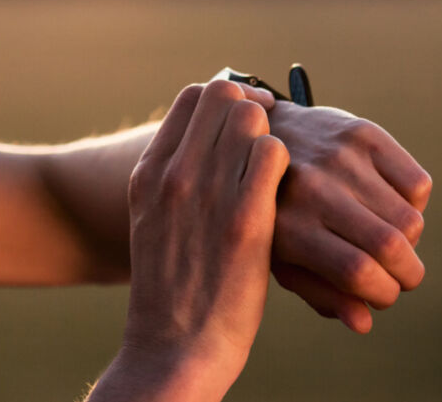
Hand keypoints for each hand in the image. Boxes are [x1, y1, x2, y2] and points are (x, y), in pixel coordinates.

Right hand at [120, 79, 288, 396]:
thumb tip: (201, 152)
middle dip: (253, 108)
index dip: (225, 99)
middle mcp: (174, 172)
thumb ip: (173, 182)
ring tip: (282, 168)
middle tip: (273, 134)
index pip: (191, 97)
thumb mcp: (153, 222)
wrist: (174, 345)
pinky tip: (292, 190)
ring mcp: (207, 192)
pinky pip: (273, 155)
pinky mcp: (245, 218)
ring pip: (250, 118)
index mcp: (149, 172)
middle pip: (223, 96)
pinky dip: (286, 164)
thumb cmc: (171, 290)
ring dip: (273, 135)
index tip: (246, 116)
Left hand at [266, 103, 431, 332]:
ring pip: (410, 218)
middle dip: (408, 274)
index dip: (383, 294)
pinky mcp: (364, 133)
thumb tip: (364, 323)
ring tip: (389, 237)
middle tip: (402, 276)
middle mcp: (312, 189)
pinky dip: (415, 204)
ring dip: (412, 241)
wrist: (262, 134)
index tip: (383, 296)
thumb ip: (320, 293)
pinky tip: (387, 202)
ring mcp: (339, 157)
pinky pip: (418, 185)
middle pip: (390, 246)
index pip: (357, 272)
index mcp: (288, 226)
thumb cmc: (275, 210)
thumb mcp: (281, 257)